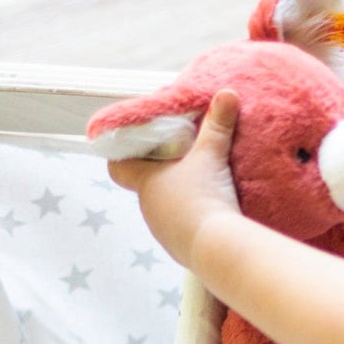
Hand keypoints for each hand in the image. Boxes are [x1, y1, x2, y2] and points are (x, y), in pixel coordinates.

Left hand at [108, 89, 241, 269]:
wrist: (217, 247)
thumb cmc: (205, 196)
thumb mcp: (213, 155)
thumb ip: (217, 125)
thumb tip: (226, 93)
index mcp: (146, 182)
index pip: (118, 167)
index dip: (120, 156)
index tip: (131, 148)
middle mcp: (147, 208)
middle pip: (146, 186)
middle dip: (162, 174)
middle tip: (183, 161)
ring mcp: (162, 232)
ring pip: (164, 209)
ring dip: (179, 200)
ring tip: (203, 188)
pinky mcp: (180, 250)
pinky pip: (181, 230)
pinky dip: (192, 221)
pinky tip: (211, 215)